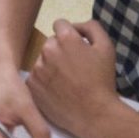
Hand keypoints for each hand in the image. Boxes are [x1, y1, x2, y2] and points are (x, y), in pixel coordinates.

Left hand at [27, 18, 119, 137]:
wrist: (94, 114)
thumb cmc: (102, 80)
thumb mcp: (106, 46)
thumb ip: (91, 27)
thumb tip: (76, 26)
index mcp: (66, 38)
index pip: (60, 24)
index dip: (69, 34)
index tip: (76, 47)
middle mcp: (48, 50)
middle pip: (51, 42)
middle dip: (60, 49)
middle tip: (73, 66)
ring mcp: (38, 69)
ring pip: (42, 59)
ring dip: (51, 65)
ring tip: (66, 81)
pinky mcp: (32, 86)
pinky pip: (35, 76)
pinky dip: (43, 80)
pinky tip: (57, 90)